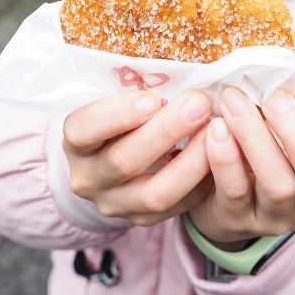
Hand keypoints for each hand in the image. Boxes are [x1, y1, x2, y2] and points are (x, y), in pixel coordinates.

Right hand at [63, 90, 213, 226]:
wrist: (110, 163)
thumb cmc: (118, 118)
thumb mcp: (112, 102)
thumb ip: (135, 92)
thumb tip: (178, 75)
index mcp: (75, 142)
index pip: (83, 129)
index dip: (117, 114)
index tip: (151, 98)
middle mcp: (87, 178)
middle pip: (124, 161)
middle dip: (166, 131)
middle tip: (199, 103)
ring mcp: (113, 204)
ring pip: (153, 194)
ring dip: (190, 162)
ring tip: (216, 132)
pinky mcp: (142, 220)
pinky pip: (176, 208)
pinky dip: (200, 183)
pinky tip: (218, 157)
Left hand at [188, 81, 294, 244]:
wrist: (215, 196)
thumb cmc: (254, 147)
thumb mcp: (278, 127)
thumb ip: (288, 100)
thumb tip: (281, 54)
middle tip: (272, 97)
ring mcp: (275, 217)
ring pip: (278, 185)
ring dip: (256, 138)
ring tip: (233, 101)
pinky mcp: (236, 220)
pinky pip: (235, 191)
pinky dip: (225, 158)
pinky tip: (214, 128)